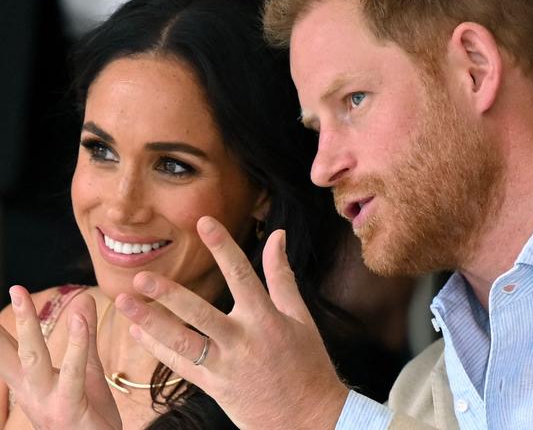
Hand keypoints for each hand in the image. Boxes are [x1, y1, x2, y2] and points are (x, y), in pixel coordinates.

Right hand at [0, 287, 120, 429]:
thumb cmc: (89, 414)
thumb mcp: (87, 369)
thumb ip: (84, 336)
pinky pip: (72, 373)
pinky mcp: (69, 409)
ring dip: (25, 325)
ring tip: (18, 293)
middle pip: (10, 351)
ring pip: (33, 357)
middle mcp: (32, 392)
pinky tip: (78, 319)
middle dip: (1, 321)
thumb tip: (83, 299)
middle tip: (1, 289)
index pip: (6, 350)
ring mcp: (48, 401)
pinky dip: (76, 344)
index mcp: (31, 383)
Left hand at [115, 216, 348, 429]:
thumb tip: (278, 235)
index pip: (242, 274)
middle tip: (141, 277)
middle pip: (200, 314)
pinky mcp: (214, 387)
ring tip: (125, 302)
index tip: (204, 221)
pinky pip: (180, 366)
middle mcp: (243, 340)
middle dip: (168, 295)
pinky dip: (157, 349)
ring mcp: (225, 366)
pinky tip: (138, 331)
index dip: (223, 246)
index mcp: (267, 318)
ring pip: (182, 342)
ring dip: (151, 322)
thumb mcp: (299, 316)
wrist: (309, 417)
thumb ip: (282, 274)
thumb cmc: (307, 362)